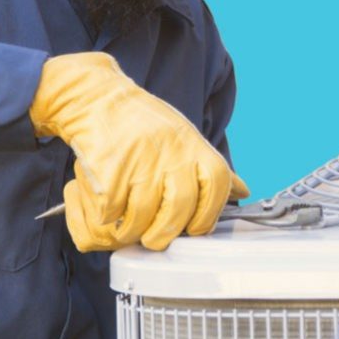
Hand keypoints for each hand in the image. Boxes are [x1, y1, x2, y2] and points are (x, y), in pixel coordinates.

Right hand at [30, 52, 248, 250]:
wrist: (96, 98)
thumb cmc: (142, 123)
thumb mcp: (183, 137)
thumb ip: (209, 168)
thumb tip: (242, 190)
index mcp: (192, 145)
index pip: (217, 184)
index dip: (209, 214)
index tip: (195, 229)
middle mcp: (170, 152)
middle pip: (180, 207)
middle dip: (167, 232)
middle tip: (156, 240)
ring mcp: (140, 160)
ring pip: (143, 214)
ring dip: (133, 230)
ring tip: (128, 229)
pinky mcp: (110, 168)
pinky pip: (112, 209)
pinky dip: (108, 216)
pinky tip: (108, 209)